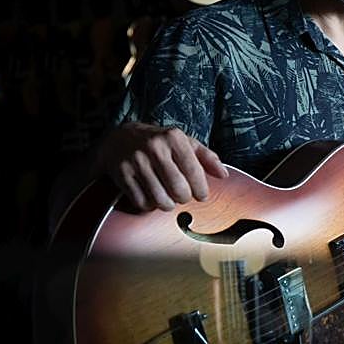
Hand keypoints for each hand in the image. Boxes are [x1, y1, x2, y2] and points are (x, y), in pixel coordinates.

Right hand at [95, 121, 227, 210]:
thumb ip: (206, 157)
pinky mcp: (122, 173)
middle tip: (183, 196)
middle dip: (184, 198)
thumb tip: (223, 174)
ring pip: (160, 199)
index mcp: (174, 138)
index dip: (201, 189)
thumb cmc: (159, 143)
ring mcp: (136, 161)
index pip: (194, 171)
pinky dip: (149, 206)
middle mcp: (154, 147)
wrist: (119, 138)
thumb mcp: (184, 142)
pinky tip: (151, 197)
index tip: (201, 195)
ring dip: (167, 205)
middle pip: (178, 189)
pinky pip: (141, 202)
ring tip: (168, 198)